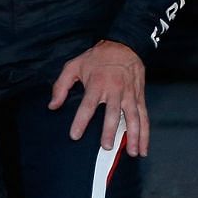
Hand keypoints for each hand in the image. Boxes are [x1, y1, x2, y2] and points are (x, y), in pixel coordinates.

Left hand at [49, 41, 147, 155]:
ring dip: (133, 135)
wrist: (124, 45)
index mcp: (97, 83)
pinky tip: (143, 149)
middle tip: (106, 146)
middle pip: (113, 113)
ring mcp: (129, 94)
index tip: (75, 135)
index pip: (88, 105)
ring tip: (132, 152)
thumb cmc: (97, 58)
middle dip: (110, 130)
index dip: (81, 120)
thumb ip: (61, 86)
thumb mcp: (74, 65)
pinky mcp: (139, 97)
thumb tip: (52, 106)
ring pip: (133, 117)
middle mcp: (114, 90)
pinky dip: (145, 134)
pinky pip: (144, 117)